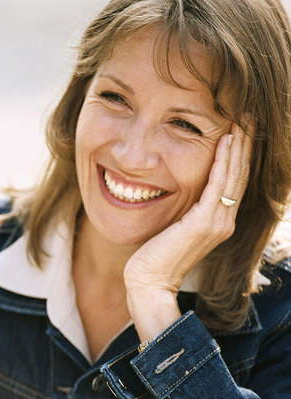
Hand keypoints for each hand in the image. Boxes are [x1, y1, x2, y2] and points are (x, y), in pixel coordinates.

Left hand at [124, 120, 253, 340]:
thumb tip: (177, 190)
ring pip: (233, 175)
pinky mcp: (204, 223)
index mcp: (218, 221)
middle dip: (245, 143)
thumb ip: (184, 211)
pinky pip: (218, 185)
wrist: (149, 282)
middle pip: (240, 174)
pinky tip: (225, 141)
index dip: (239, 154)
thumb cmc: (154, 257)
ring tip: (243, 120)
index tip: (241, 129)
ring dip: (239, 146)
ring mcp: (217, 222)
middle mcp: (224, 221)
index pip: (233, 181)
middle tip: (249, 116)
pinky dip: (223, 161)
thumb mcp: (174, 227)